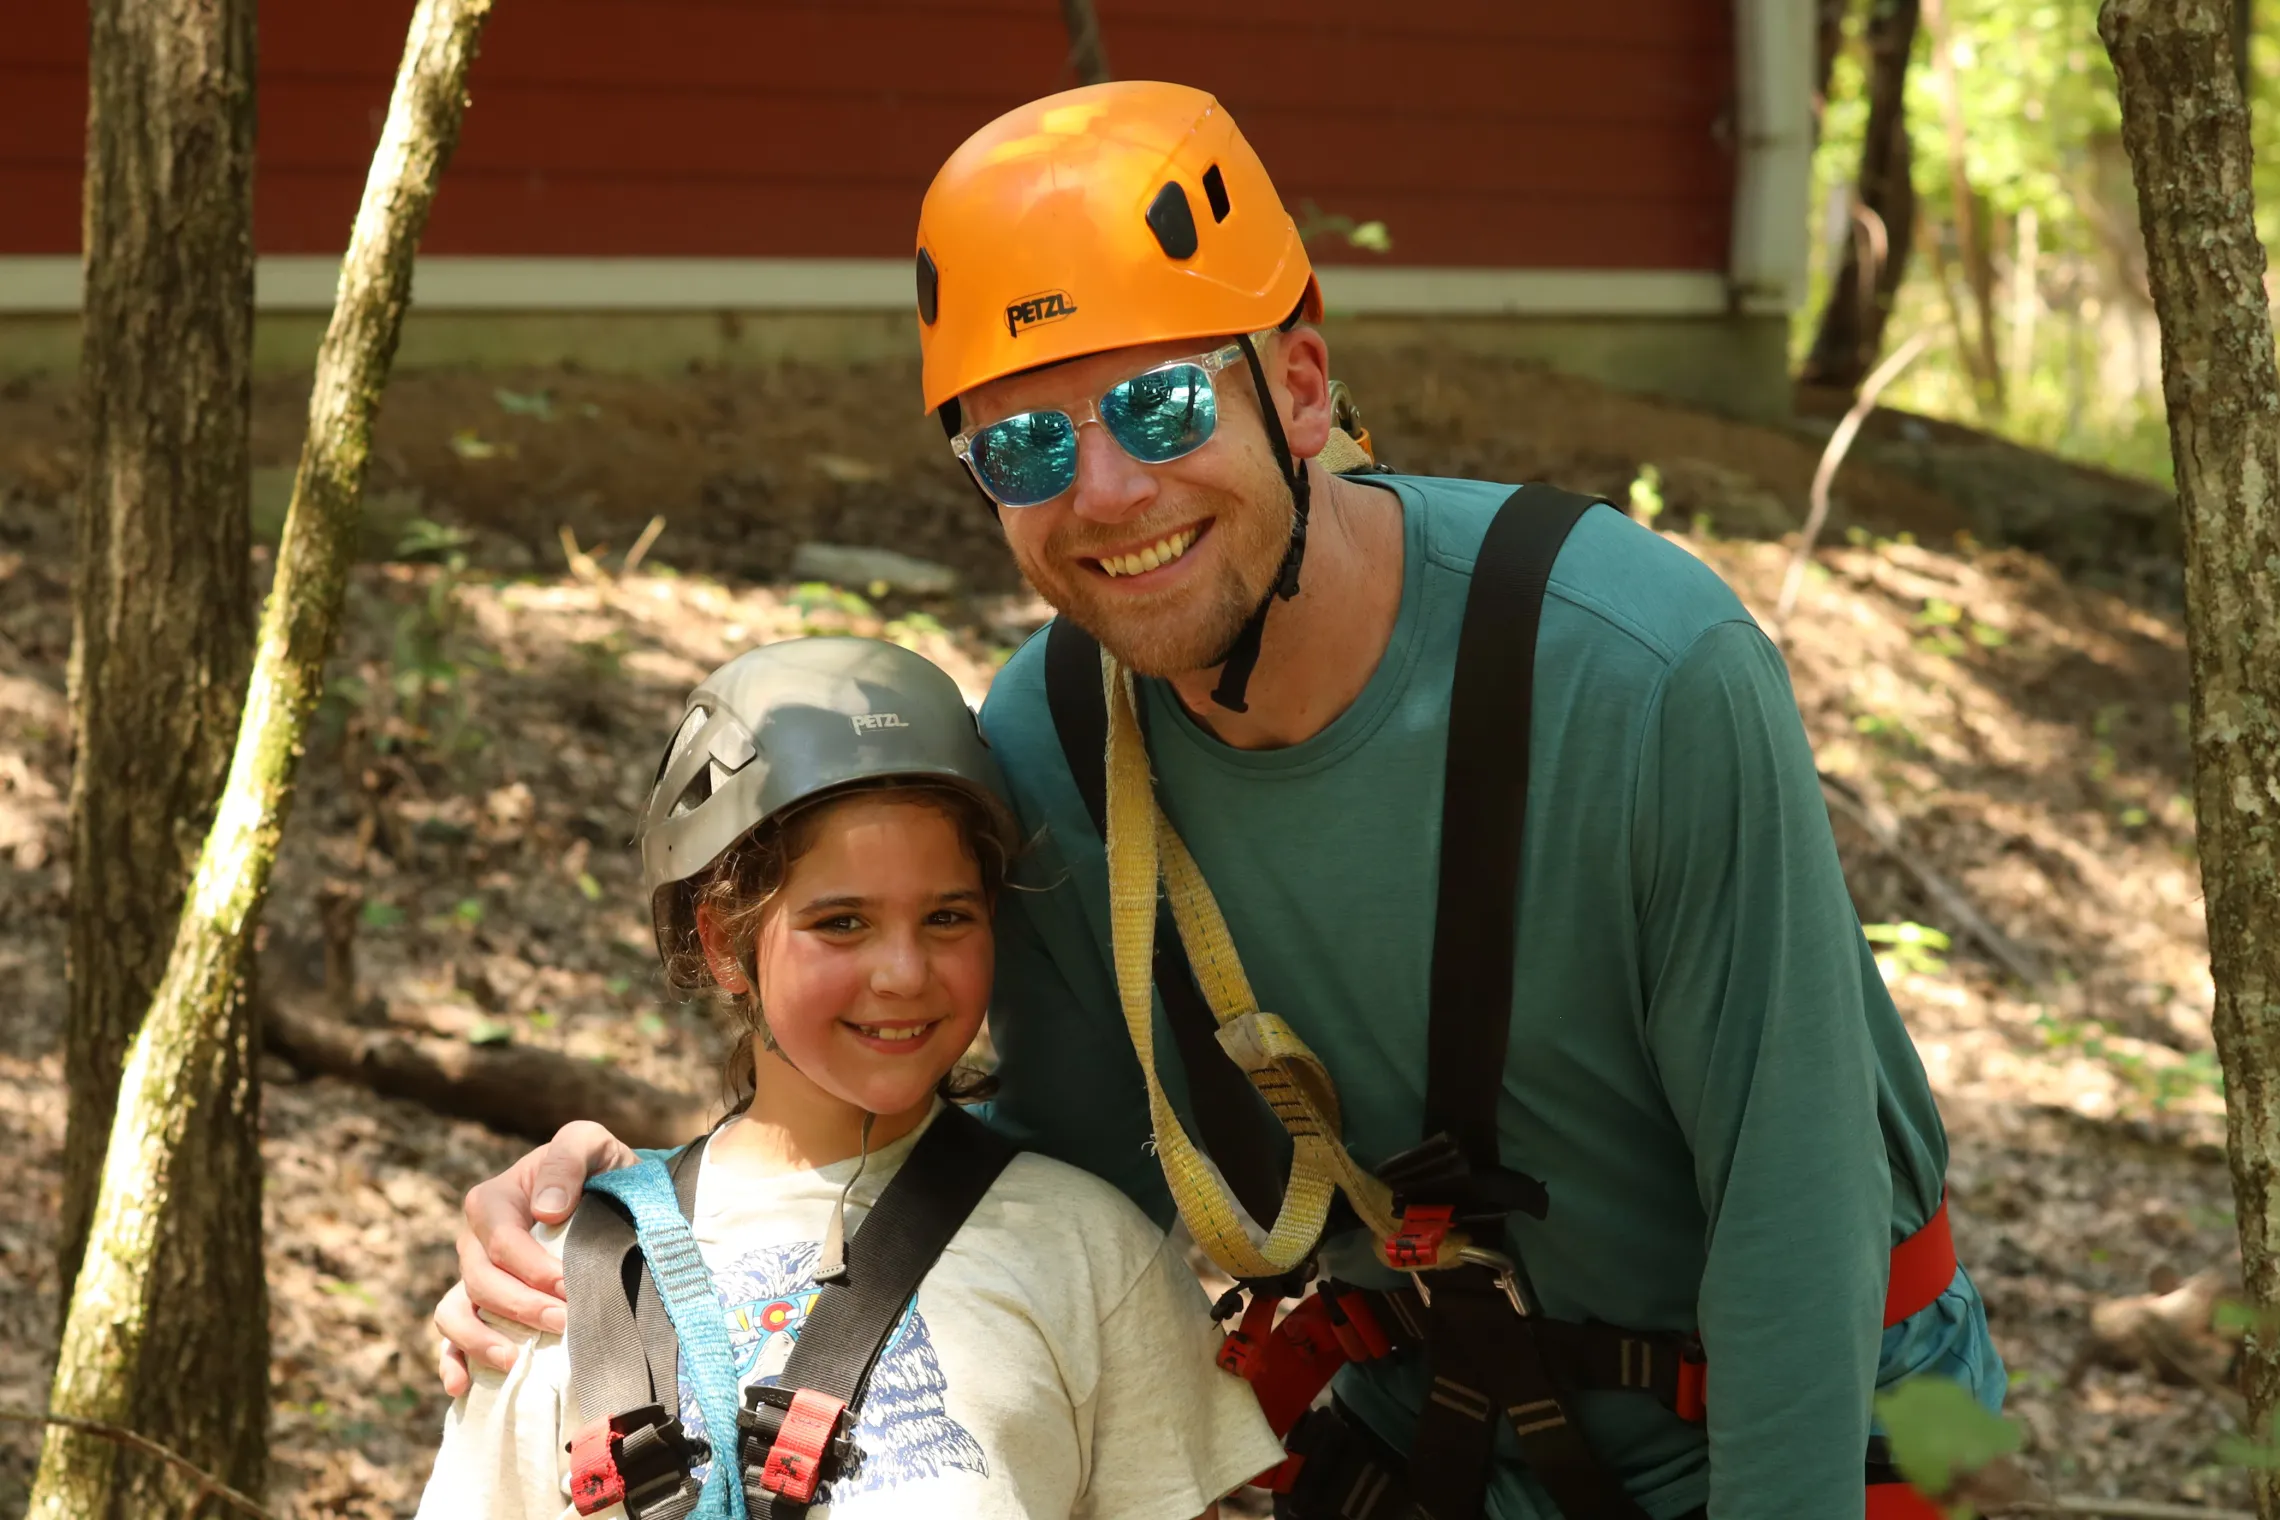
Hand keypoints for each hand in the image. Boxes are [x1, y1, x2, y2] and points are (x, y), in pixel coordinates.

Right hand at [432, 1120, 638, 1394]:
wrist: (611, 1199)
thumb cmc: (597, 1169)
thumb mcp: (589, 1144)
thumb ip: (568, 1159)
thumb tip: (545, 1210)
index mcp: (493, 1201)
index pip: (501, 1242)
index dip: (531, 1268)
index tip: (568, 1286)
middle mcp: (474, 1241)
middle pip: (480, 1281)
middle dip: (519, 1306)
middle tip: (564, 1323)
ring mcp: (473, 1278)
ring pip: (454, 1312)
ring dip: (479, 1340)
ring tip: (516, 1361)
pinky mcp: (481, 1308)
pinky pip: (451, 1339)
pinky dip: (451, 1362)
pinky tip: (461, 1386)